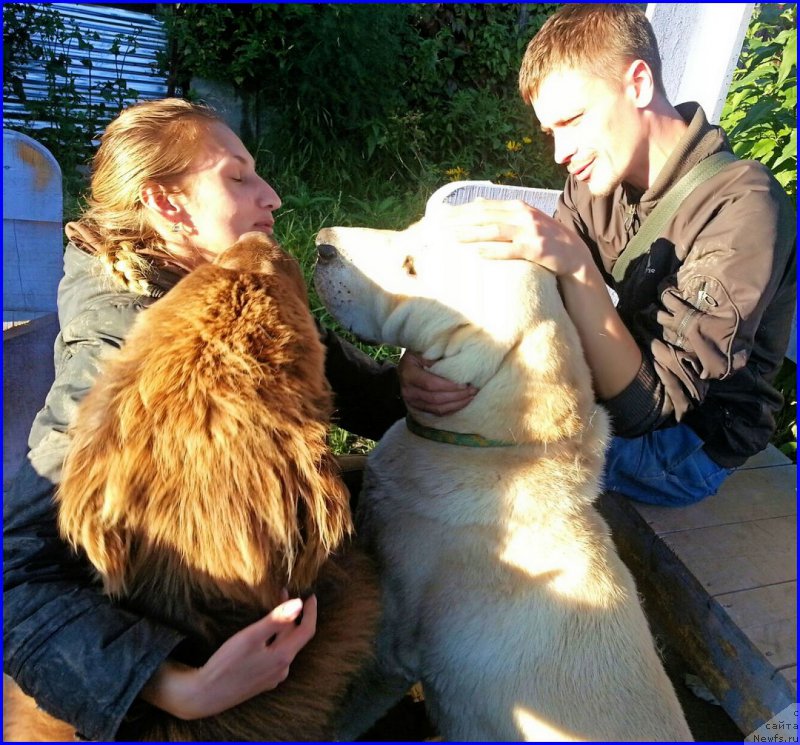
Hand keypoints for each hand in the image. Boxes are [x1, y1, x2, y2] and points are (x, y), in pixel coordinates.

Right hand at [140, 594, 316, 719]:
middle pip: (294, 637)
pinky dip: (274, 640)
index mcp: (283, 658)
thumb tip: (298, 604)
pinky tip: (264, 634)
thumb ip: (276, 620)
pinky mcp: (261, 681)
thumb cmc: (227, 664)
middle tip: (284, 594)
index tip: (311, 596)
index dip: (311, 612)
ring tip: (274, 609)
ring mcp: (272, 677)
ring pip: (284, 646)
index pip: (307, 631)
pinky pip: (274, 655)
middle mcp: (282, 669)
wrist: (205, 695)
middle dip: (293, 615)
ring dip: (283, 627)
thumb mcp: (251, 637)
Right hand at [398, 351, 476, 415]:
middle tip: (473, 390)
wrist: (406, 364)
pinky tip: (462, 402)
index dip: (449, 386)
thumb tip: (458, 364)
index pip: (430, 384)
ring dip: (456, 404)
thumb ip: (437, 357)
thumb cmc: (418, 353)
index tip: (465, 384)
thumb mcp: (425, 350)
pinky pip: (437, 413)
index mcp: (408, 373)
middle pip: (435, 399)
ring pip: (437, 409)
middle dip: (457, 396)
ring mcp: (411, 401)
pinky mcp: (417, 407)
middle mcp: (408, 390)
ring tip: (471, 397)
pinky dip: (451, 409)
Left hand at [440, 198, 590, 277]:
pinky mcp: (535, 249)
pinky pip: (510, 250)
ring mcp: (530, 231)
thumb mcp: (525, 218)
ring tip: (453, 238)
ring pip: (495, 231)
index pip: (484, 205)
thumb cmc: (545, 237)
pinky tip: (478, 253)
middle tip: (440, 226)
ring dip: (472, 234)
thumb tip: (477, 201)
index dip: (462, 210)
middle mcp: (523, 215)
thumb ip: (502, 210)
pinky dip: (493, 251)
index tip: (442, 215)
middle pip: (486, 215)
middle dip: (461, 220)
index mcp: (518, 206)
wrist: (574, 255)